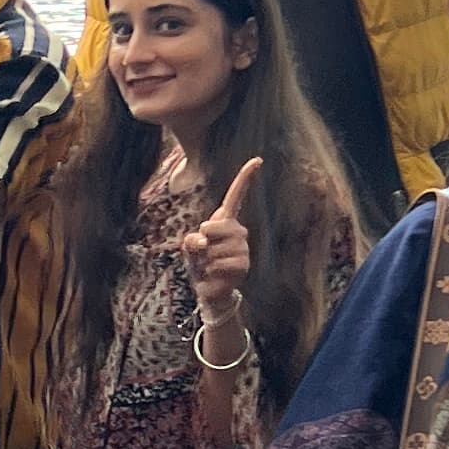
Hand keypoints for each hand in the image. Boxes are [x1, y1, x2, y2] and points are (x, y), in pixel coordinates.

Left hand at [187, 155, 261, 333]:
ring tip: (209, 266)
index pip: (236, 196)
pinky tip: (215, 275)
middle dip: (201, 239)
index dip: (245, 177)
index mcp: (226, 220)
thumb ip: (192, 241)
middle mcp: (239, 231)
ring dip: (204, 260)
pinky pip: (217, 264)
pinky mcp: (243, 265)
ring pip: (212, 249)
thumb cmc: (200, 262)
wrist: (210, 288)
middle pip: (211, 226)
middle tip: (204, 252)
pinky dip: (209, 272)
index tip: (258, 159)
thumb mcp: (190, 247)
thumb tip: (205, 242)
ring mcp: (243, 248)